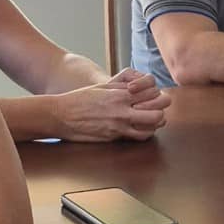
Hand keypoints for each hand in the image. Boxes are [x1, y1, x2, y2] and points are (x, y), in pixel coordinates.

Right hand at [52, 68, 169, 140]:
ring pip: (152, 126)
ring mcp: (120, 124)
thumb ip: (122, 88)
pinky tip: (142, 130)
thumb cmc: (80, 99)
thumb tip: (137, 89)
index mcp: (121, 93)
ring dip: (155, 123)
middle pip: (158, 110)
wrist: (62, 115)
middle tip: (158, 110)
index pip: (152, 91)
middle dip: (161, 109)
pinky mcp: (114, 136)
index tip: (155, 97)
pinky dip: (145, 133)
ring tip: (151, 121)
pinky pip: (138, 136)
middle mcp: (123, 108)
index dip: (157, 94)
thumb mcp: (103, 87)